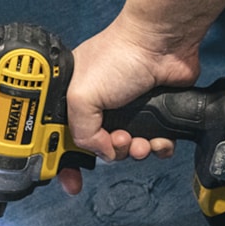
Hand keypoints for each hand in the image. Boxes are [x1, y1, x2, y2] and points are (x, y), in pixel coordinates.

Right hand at [58, 12, 199, 194]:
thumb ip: (83, 133)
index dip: (65, 162)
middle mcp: (100, 106)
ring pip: (128, 150)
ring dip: (136, 151)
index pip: (62, 137)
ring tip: (141, 140)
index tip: (71, 182)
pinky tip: (159, 140)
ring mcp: (129, 111)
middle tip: (118, 142)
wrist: (162, 44)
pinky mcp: (155, 114)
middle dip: (109, 154)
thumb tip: (103, 153)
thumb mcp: (82, 96)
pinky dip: (157, 147)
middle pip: (99, 148)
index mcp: (75, 100)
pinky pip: (154, 144)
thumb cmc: (117, 58)